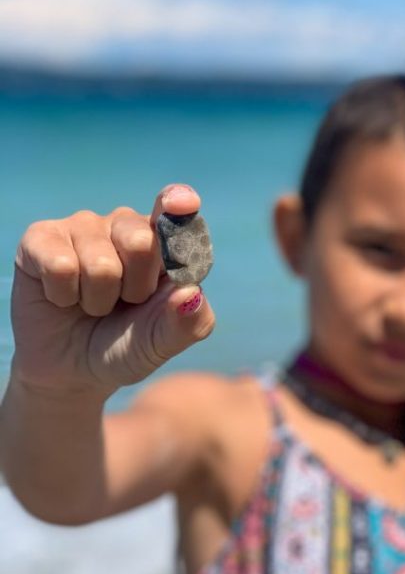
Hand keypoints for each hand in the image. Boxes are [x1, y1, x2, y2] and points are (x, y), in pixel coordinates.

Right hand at [10, 184, 214, 395]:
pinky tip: (62, 297)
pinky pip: (60, 265)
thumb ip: (188, 324)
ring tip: (93, 304)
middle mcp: (126, 226)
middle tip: (125, 303)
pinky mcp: (42, 238)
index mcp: (164, 245)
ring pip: (101, 265)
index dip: (179, 208)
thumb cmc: (125, 347)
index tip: (184, 203)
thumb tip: (192, 294)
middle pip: (141, 241)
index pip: (176, 216)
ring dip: (98, 301)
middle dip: (136, 289)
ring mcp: (83, 227)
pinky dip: (64, 296)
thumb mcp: (161, 344)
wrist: (73, 370)